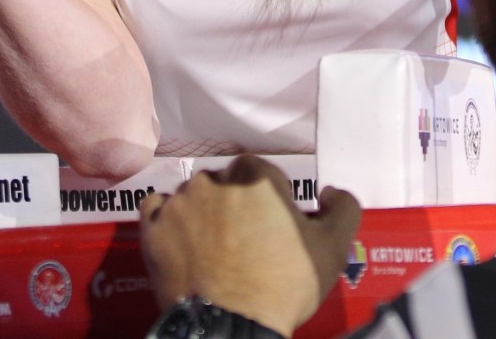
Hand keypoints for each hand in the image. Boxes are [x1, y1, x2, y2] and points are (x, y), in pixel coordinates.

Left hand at [140, 156, 361, 335]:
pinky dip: (167, 221)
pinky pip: (156, 211)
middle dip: (235, 204)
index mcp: (255, 175)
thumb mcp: (332, 248)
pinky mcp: (152, 229)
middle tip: (245, 240)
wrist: (232, 328)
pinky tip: (182, 243)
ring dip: (203, 213)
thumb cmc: (284, 284)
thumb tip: (330, 192)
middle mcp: (211, 179)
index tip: (274, 227)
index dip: (272, 200)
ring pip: (192, 196)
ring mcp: (177, 203)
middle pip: (226, 182)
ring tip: (214, 249)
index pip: (263, 173)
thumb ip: (343, 208)